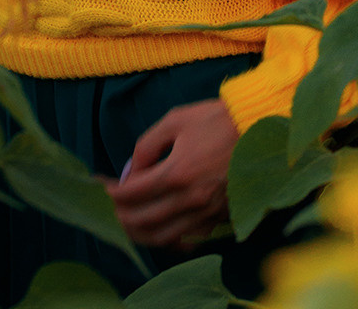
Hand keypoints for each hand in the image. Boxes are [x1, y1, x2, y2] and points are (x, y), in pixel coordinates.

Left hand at [100, 100, 237, 249]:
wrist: (261, 126)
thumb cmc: (216, 119)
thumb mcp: (175, 121)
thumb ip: (146, 147)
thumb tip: (130, 172)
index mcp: (177, 172)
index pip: (131, 194)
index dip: (108, 193)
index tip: (96, 186)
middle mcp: (192, 199)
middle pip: (142, 221)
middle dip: (117, 216)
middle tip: (104, 207)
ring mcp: (208, 213)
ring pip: (164, 237)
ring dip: (139, 233)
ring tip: (124, 222)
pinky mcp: (221, 218)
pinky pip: (189, 239)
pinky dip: (168, 239)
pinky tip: (158, 229)